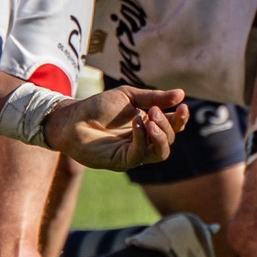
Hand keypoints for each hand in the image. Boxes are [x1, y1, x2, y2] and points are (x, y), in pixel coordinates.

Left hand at [42, 84, 186, 171]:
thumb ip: (154, 97)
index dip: (180, 119)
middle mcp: (144, 142)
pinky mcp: (122, 162)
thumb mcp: (129, 96)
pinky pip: (140, 154)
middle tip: (153, 110)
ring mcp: (134, 153)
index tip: (183, 106)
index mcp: (149, 126)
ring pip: (160, 152)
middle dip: (167, 124)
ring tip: (150, 118)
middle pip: (170, 140)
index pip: (173, 127)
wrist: (73, 118)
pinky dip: (142, 137)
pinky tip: (137, 122)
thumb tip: (182, 93)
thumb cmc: (98, 107)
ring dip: (160, 135)